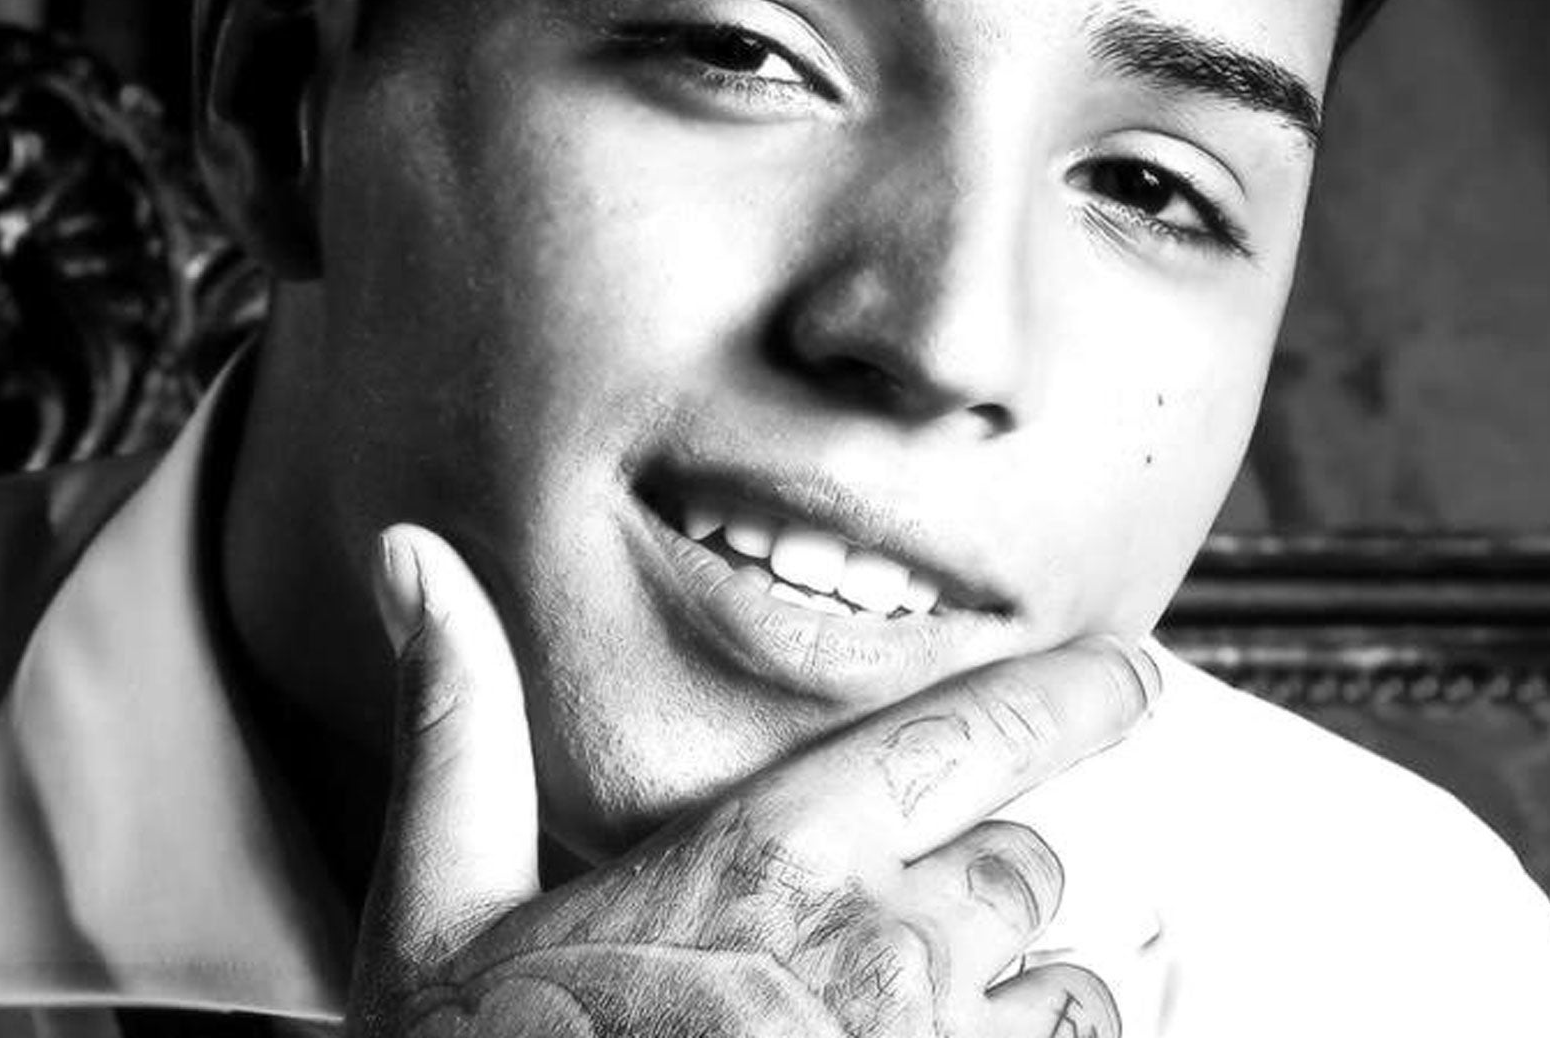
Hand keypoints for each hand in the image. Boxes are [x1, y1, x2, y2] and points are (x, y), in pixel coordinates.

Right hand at [350, 523, 1157, 1037]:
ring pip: (1073, 996)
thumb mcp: (439, 904)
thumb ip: (456, 720)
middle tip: (898, 939)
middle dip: (984, 892)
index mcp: (769, 856)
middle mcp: (881, 948)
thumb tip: (413, 559)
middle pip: (1024, 872)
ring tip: (922, 1034)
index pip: (971, 733)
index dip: (1075, 695)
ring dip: (1022, 1003)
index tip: (1136, 676)